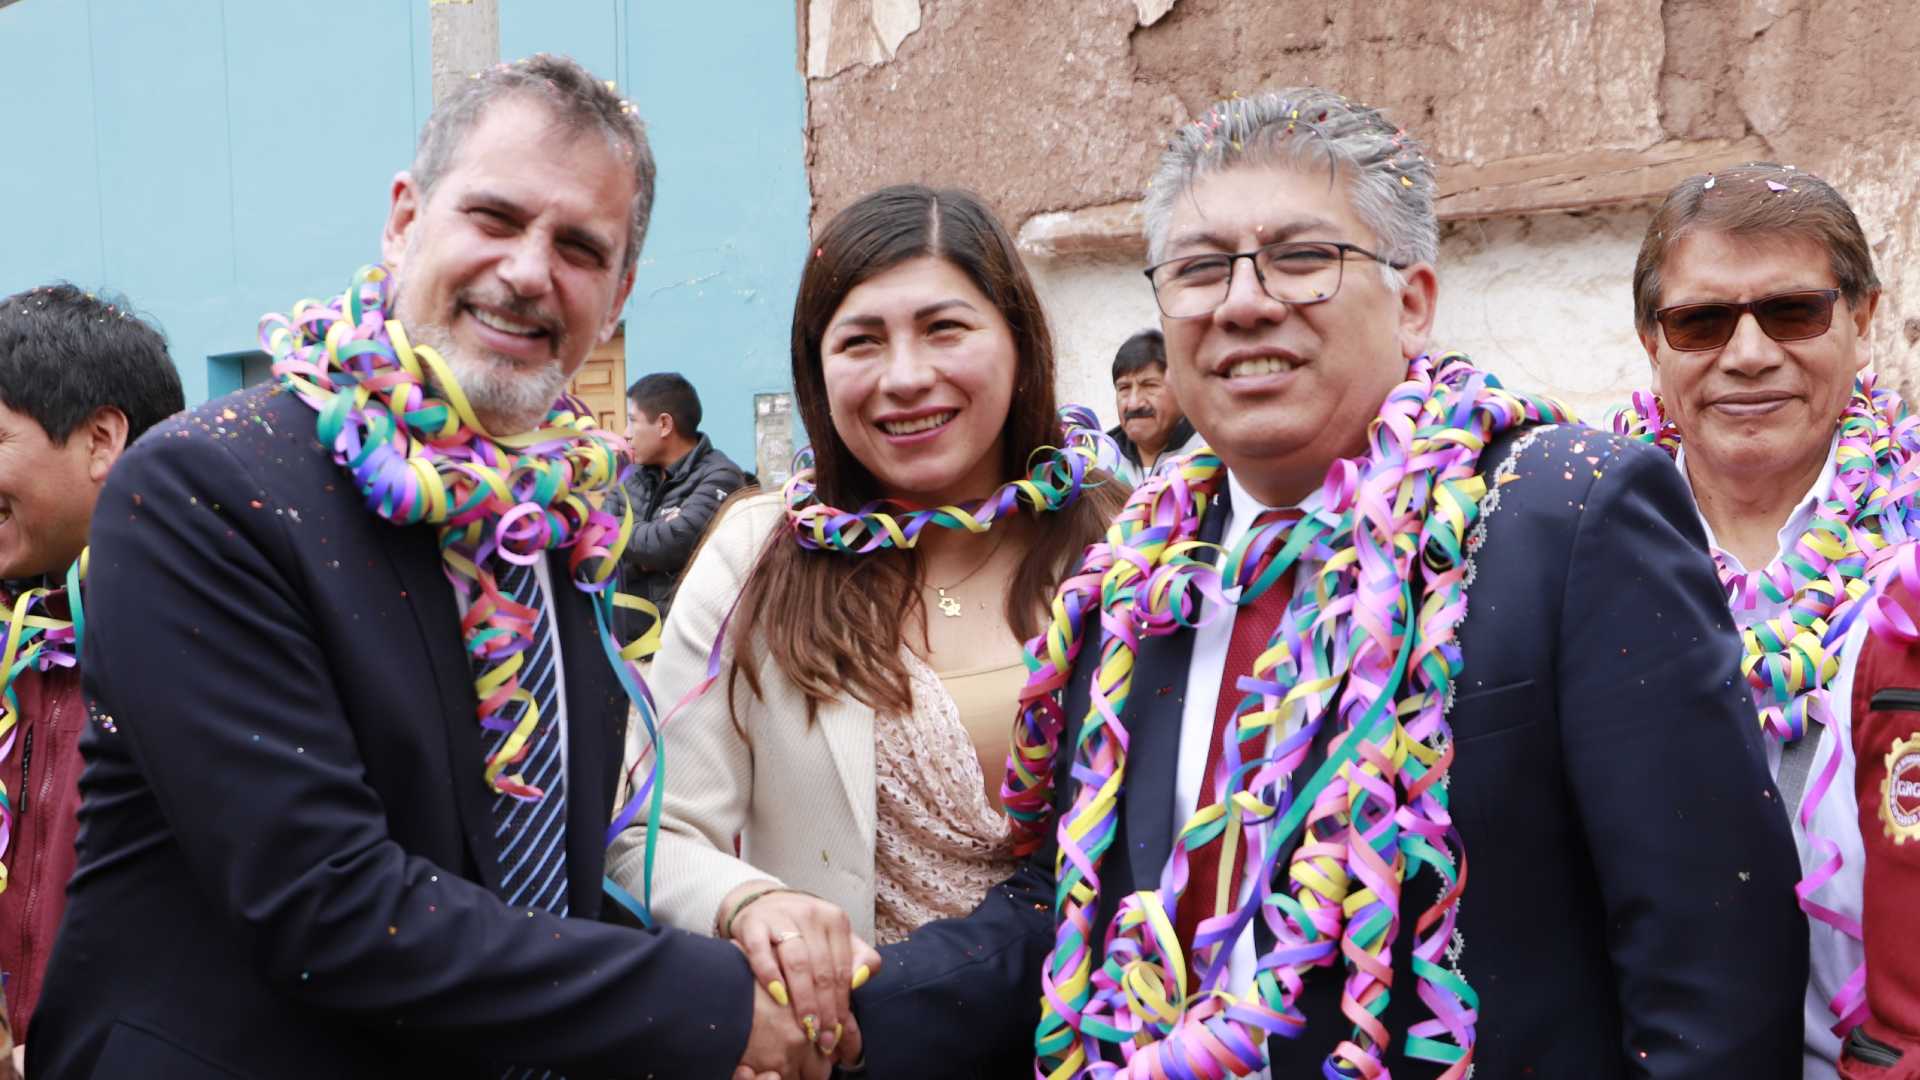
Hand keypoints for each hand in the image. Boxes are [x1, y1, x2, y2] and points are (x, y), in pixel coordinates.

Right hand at [720, 882, 880, 1062]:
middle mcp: (811, 915)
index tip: (839, 1030)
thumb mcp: (833, 938)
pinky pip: (761, 951)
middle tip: (824, 1037)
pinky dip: (770, 975)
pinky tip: (778, 997)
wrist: (761, 904)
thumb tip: (861, 980)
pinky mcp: (753, 924)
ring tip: (806, 1025)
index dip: (842, 1003)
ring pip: (797, 962)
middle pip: (822, 969)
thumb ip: (855, 958)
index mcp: (835, 920)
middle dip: (825, 1008)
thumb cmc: (802, 930)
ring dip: (804, 998)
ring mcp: (781, 918)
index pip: (842, 969)